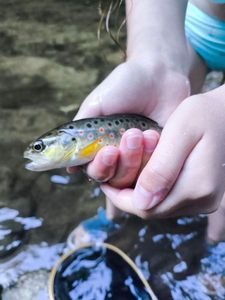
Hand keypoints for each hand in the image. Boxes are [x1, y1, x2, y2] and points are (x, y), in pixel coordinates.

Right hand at [69, 59, 189, 187]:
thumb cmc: (125, 86)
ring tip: (142, 131)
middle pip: (114, 179)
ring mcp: (141, 158)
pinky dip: (153, 155)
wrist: (159, 73)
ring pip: (134, 177)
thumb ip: (80, 134)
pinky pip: (156, 170)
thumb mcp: (95, 106)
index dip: (100, 166)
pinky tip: (155, 134)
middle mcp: (120, 157)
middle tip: (128, 137)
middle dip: (120, 162)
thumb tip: (69, 167)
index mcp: (101, 147)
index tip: (108, 151)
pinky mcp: (161, 157)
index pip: (95, 170)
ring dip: (137, 156)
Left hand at [100, 85, 224, 217]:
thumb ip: (161, 169)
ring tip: (128, 173)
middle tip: (112, 177)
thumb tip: (141, 202)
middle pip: (152, 211)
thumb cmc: (203, 115)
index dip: (121, 198)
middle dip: (129, 196)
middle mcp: (203, 201)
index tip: (105, 182)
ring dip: (141, 193)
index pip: (147, 207)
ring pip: (160, 207)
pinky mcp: (203, 195)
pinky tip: (147, 173)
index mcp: (197, 187)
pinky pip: (170, 200)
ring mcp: (205, 200)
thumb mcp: (179, 133)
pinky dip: (154, 190)